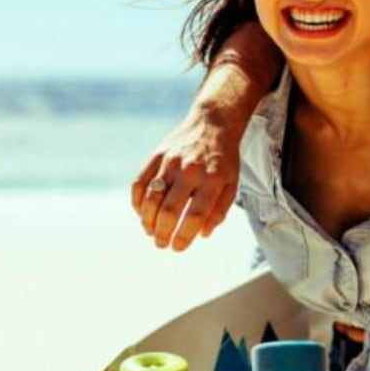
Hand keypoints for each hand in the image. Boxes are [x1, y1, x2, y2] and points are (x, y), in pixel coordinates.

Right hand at [131, 112, 240, 251]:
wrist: (213, 123)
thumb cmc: (224, 159)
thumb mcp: (231, 184)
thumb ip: (219, 210)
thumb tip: (202, 234)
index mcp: (212, 180)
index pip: (195, 216)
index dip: (184, 237)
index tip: (178, 247)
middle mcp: (190, 171)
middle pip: (169, 210)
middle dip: (162, 233)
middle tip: (161, 244)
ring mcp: (171, 162)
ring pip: (152, 198)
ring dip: (147, 221)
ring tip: (151, 232)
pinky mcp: (157, 155)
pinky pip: (140, 182)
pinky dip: (137, 201)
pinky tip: (141, 213)